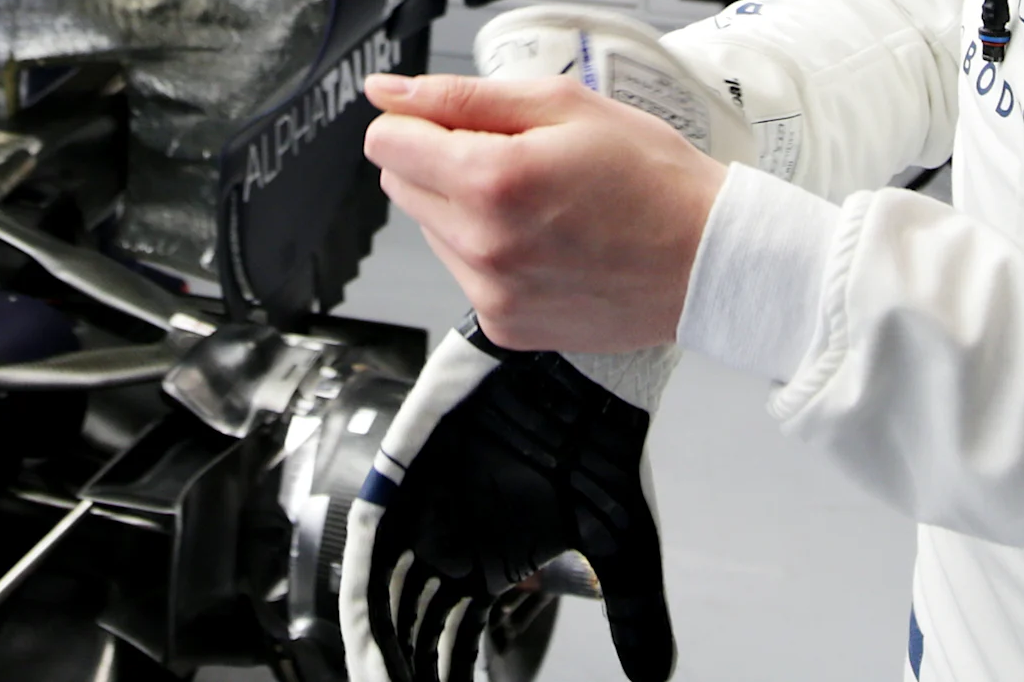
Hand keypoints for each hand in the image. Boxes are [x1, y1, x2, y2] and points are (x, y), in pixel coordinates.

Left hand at [340, 323, 674, 681]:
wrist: (585, 372)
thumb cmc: (602, 446)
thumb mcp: (623, 549)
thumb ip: (634, 617)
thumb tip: (658, 679)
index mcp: (490, 565)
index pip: (455, 642)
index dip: (450, 678)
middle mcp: (447, 544)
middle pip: (413, 629)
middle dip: (412, 672)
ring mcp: (419, 515)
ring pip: (385, 601)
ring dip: (385, 653)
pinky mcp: (399, 480)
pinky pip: (368, 553)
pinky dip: (365, 605)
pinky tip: (368, 650)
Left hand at [362, 74, 724, 354]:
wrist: (708, 258)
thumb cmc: (651, 177)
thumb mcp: (564, 105)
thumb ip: (464, 96)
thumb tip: (390, 93)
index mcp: (492, 180)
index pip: (387, 142)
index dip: (420, 119)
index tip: (458, 119)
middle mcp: (483, 246)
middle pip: (401, 184)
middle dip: (441, 159)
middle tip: (517, 154)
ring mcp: (491, 294)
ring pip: (431, 228)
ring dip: (465, 206)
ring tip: (539, 200)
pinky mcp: (504, 326)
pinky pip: (463, 273)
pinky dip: (489, 251)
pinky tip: (544, 239)